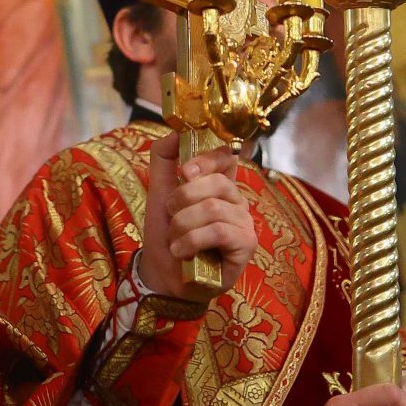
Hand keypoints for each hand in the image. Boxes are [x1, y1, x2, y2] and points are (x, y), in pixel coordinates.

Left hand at [139, 132, 256, 298]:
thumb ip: (165, 158)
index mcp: (220, 184)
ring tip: (174, 239)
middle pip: (218, 182)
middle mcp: (237, 200)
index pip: (227, 156)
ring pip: (214, 208)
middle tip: (171, 214)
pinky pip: (219, 230)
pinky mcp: (246, 245)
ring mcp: (244, 223)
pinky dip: (192, 240)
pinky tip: (182, 251)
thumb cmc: (166, 233)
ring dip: (183, 224)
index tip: (185, 171)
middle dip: (184, 197)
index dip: (208, 158)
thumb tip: (176, 130)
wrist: (164, 275)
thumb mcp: (160, 191)